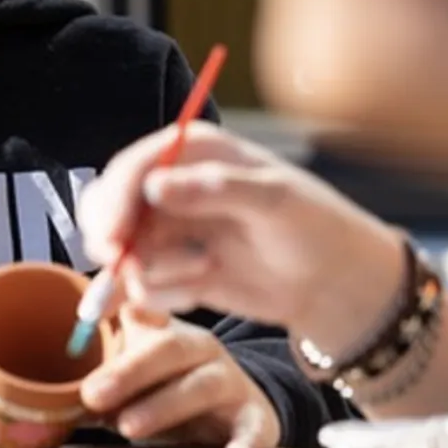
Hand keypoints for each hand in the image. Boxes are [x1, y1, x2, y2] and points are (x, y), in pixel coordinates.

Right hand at [76, 121, 403, 357]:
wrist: (337, 286)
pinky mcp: (175, 270)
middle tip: (116, 268)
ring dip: (147, 269)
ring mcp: (171, 230)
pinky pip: (143, 285)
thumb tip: (154, 186)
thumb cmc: (317, 228)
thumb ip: (215, 188)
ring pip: (122, 250)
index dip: (114, 201)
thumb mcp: (275, 201)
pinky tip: (201, 289)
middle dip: (110, 238)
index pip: (133, 168)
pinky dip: (162, 294)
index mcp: (193, 153)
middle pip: (111, 207)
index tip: (112, 238)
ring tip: (200, 273)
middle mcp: (173, 187)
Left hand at [81, 306, 278, 447]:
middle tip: (92, 395)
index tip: (93, 311)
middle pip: (168, 349)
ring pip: (201, 386)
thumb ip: (98, 377)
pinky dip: (246, 441)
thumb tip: (41, 393)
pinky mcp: (255, 418)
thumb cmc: (167, 390)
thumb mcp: (133, 377)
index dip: (120, 304)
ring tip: (128, 427)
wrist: (239, 410)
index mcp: (165, 331)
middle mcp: (200, 348)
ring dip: (163, 406)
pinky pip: (253, 427)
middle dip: (127, 372)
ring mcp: (230, 381)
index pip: (142, 310)